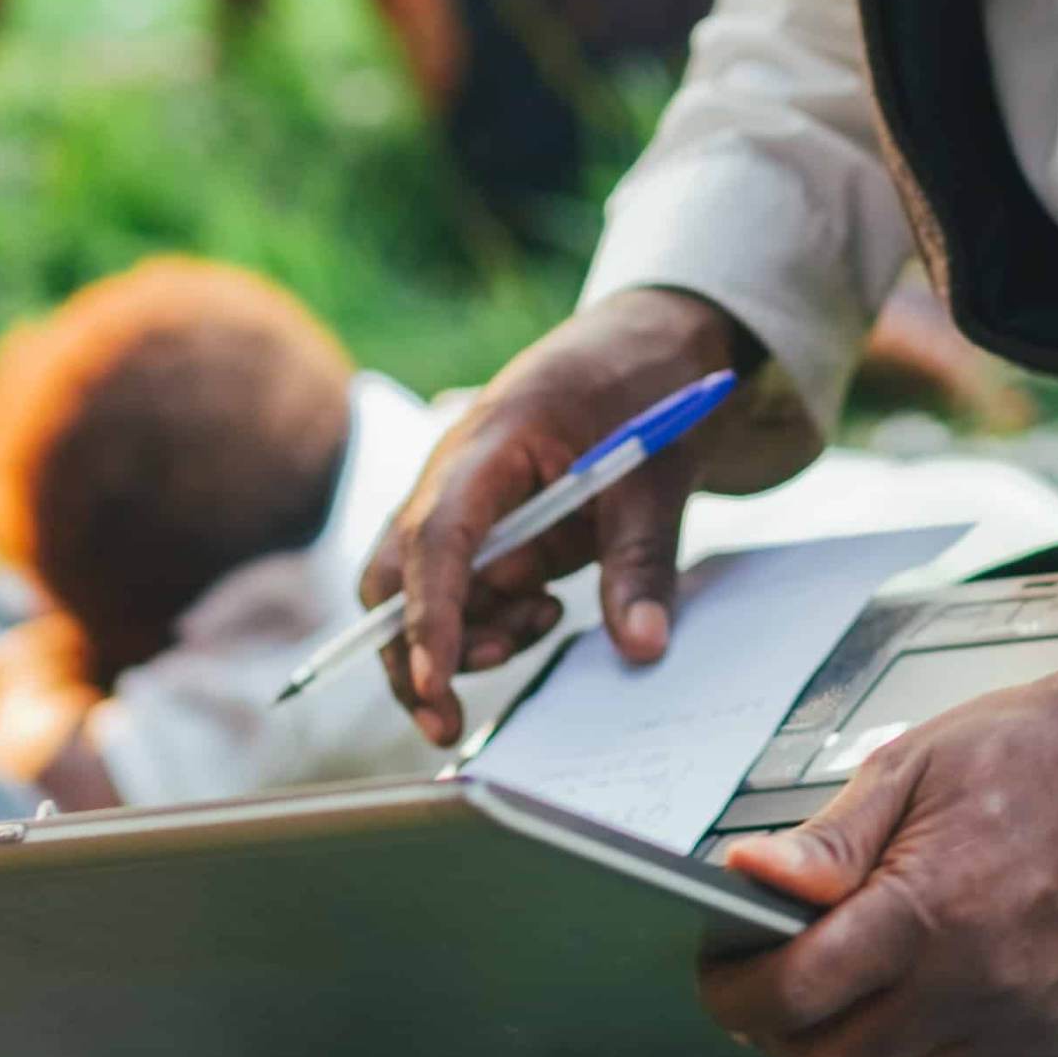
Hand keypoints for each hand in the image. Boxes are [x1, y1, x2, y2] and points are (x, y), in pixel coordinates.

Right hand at [361, 288, 765, 746]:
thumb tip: (640, 647)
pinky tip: (548, 608)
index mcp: (493, 439)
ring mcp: (465, 494)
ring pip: (427, 588)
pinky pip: (468, 584)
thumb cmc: (651, 388)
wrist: (655, 339)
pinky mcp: (488, 518)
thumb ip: (642, 561)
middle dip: (414, 649)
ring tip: (548, 621)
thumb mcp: (660, 475)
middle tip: (450, 717)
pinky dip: (494, 616)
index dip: (430, 615)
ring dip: (470, 633)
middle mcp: (457, 470)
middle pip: (397, 572)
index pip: (438, 535)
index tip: (436, 683)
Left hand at [700, 619, 1057, 1056]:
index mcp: (930, 910)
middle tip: (762, 993)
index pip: (797, 993)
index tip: (721, 978)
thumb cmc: (1040, 754)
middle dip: (779, 1034)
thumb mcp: (910, 767)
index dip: (736, 993)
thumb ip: (827, 842)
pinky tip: (901, 1028)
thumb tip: (751, 874)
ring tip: (829, 1008)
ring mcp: (1026, 1022)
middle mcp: (980, 983)